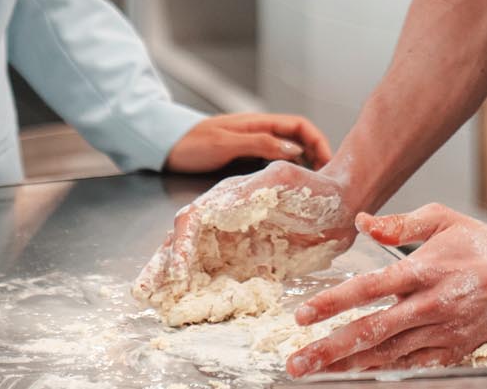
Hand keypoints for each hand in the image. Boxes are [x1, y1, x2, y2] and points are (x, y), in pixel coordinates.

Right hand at [134, 159, 355, 307]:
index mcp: (228, 199)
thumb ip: (249, 192)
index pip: (192, 220)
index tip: (177, 270)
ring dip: (174, 284)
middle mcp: (225, 223)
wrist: (344, 206)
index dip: (180, 245)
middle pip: (184, 245)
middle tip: (142, 291)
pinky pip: (221, 282)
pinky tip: (191, 308)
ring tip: (157, 302)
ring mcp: (235, 245)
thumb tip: (218, 204)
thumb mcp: (281, 178)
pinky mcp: (250, 266)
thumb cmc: (314, 186)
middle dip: (161, 267)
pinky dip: (203, 295)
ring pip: (196, 265)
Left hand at [164, 112, 333, 173]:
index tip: (329, 161)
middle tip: (326, 181)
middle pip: (298, 141)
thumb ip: (259, 143)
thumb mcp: (226, 143)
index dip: (318, 140)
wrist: (164, 147)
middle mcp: (259, 133)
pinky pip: (271, 165)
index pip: (300, 126)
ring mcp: (251, 146)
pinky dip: (284, 175)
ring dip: (302, 168)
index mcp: (259, 123)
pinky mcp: (242, 160)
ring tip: (311, 189)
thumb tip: (294, 149)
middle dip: (316, 157)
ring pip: (287, 154)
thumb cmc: (192, 143)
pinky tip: (285, 190)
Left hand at [283, 204, 486, 376]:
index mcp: (423, 270)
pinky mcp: (454, 350)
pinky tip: (361, 375)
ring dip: (350, 366)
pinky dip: (386, 372)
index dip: (333, 304)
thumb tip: (361, 221)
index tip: (303, 316)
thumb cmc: (480, 242)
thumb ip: (397, 223)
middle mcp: (430, 305)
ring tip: (319, 372)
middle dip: (330, 350)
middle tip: (298, 362)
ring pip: (388, 355)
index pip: (369, 289)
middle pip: (372, 332)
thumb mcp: (440, 219)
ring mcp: (443, 332)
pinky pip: (413, 366)